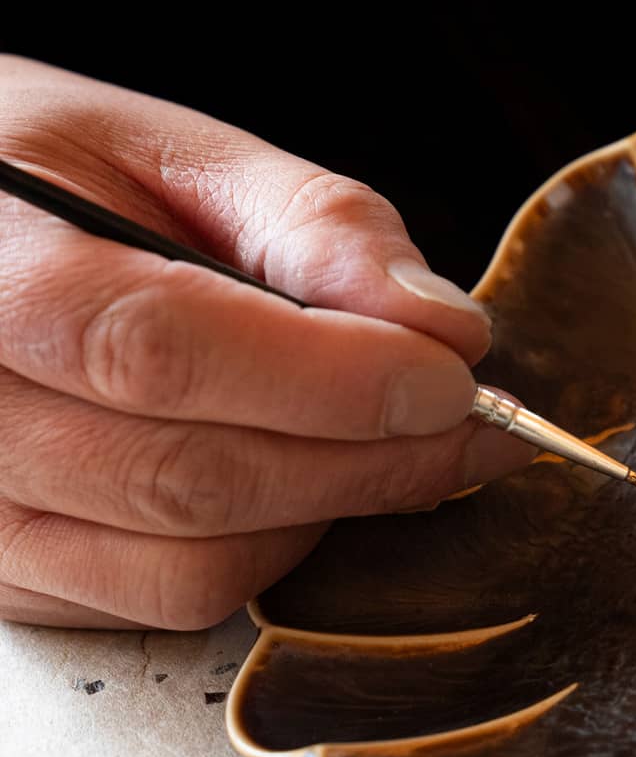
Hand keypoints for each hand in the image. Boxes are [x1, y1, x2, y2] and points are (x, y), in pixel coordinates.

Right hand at [0, 56, 533, 628]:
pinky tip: (294, 474)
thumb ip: (314, 224)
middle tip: (468, 423)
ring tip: (385, 439)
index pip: (163, 352)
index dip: (332, 380)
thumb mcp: (174, 154)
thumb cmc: (53, 181)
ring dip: (326, 509)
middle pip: (189, 477)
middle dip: (367, 459)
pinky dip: (265, 549)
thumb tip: (442, 324)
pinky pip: (163, 602)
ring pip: (189, 565)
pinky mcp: (5, 575)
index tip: (450, 379)